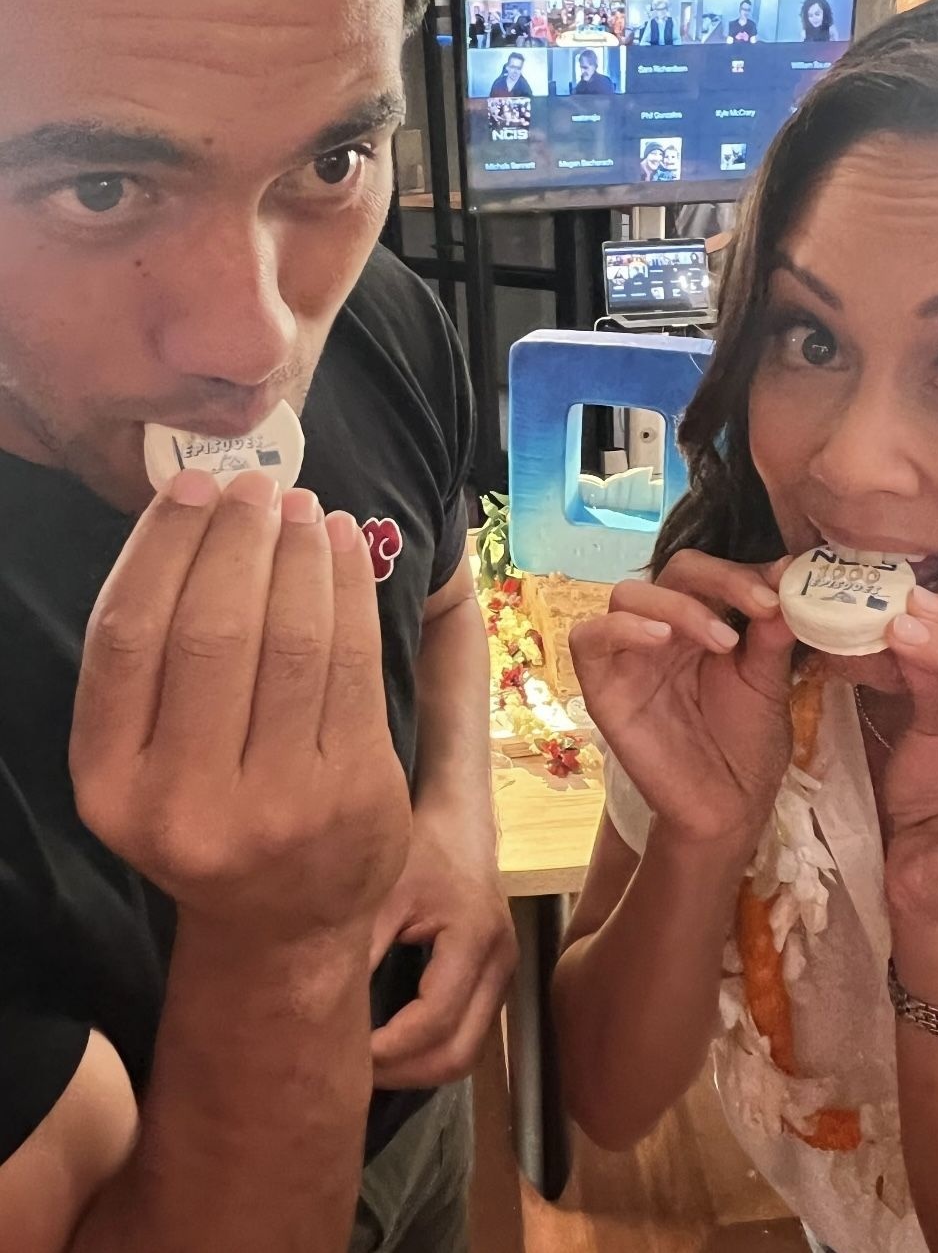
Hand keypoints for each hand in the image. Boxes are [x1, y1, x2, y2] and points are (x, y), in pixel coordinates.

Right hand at [71, 469, 410, 947]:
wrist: (282, 922)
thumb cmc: (210, 814)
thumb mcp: (145, 764)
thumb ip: (154, 666)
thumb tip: (194, 518)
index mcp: (111, 786)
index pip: (126, 636)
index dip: (160, 547)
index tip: (190, 489)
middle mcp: (186, 803)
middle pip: (212, 630)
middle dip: (238, 538)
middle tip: (256, 487)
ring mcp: (278, 804)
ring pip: (292, 641)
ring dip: (300, 554)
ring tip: (302, 507)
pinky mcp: (354, 794)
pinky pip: (353, 664)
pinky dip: (349, 589)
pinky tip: (343, 548)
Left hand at [369, 807, 516, 1088]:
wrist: (461, 826)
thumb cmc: (421, 849)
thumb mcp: (385, 891)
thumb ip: (361, 948)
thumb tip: (319, 1009)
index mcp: (474, 937)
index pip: (435, 1020)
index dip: (388, 1049)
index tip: (342, 1053)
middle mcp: (500, 964)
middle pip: (460, 1053)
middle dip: (404, 1073)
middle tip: (351, 1073)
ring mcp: (504, 976)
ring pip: (468, 1054)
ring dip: (418, 1070)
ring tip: (368, 1065)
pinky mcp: (496, 980)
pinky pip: (469, 1037)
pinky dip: (430, 1051)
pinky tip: (391, 1046)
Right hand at [569, 551, 795, 846]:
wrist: (730, 808)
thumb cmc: (748, 745)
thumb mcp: (770, 681)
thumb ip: (772, 632)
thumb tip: (789, 574)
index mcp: (702, 622)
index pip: (709, 571)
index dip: (742, 572)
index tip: (781, 592)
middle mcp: (663, 630)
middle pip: (672, 570)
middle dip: (720, 579)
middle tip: (760, 607)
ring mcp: (629, 656)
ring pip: (628, 594)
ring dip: (678, 605)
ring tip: (723, 641)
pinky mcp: (602, 687)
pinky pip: (588, 638)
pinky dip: (621, 628)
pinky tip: (662, 640)